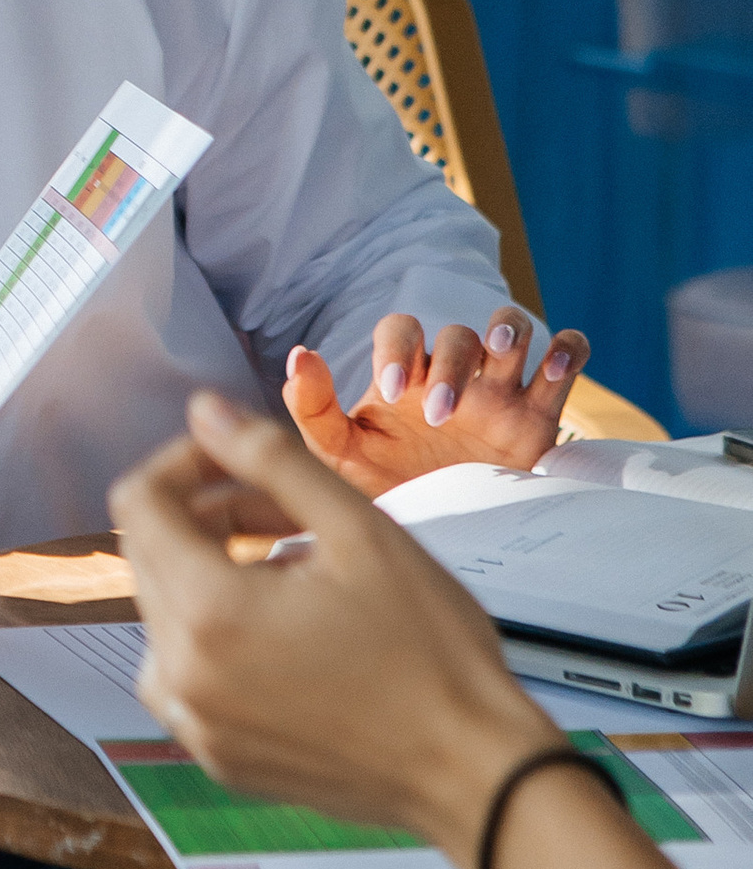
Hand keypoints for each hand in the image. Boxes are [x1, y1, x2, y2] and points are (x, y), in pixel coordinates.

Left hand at [110, 391, 546, 865]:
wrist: (472, 772)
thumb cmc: (431, 654)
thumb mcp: (359, 529)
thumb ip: (271, 458)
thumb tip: (205, 411)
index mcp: (206, 613)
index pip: (139, 503)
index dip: (187, 462)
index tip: (242, 460)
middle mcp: (179, 675)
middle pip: (151, 555)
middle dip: (210, 514)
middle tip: (292, 515)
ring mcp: (194, 724)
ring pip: (166, 614)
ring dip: (215, 575)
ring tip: (299, 574)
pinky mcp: (217, 756)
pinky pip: (189, 675)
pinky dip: (223, 638)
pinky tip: (294, 634)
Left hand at [284, 305, 585, 495]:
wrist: (438, 539)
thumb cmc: (387, 490)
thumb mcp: (338, 456)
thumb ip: (314, 408)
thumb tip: (300, 356)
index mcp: (406, 377)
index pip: (402, 330)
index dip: (398, 348)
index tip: (392, 391)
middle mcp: (453, 376)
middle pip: (458, 334)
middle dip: (450, 364)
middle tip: (440, 415)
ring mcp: (499, 391)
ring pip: (513, 328)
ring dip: (509, 330)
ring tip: (500, 353)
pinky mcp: (540, 414)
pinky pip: (565, 359)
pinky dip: (568, 351)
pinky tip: (556, 366)